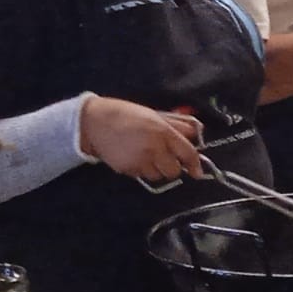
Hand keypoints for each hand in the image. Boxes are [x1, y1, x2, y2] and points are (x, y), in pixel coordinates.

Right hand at [81, 97, 202, 182]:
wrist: (94, 122)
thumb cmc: (126, 115)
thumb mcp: (155, 114)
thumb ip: (177, 125)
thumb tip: (195, 132)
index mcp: (163, 132)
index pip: (187, 153)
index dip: (195, 164)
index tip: (197, 172)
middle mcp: (154, 148)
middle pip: (174, 171)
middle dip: (173, 167)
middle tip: (166, 158)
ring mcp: (140, 160)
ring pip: (158, 176)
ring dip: (156, 170)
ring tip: (146, 155)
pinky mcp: (127, 169)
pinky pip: (141, 175)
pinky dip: (141, 169)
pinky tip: (134, 157)